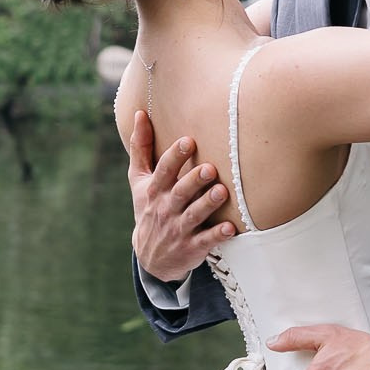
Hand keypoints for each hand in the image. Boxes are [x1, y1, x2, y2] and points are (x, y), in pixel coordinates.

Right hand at [126, 107, 234, 282]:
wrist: (150, 256)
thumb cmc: (149, 208)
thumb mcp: (138, 181)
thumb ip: (141, 148)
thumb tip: (140, 113)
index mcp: (155, 190)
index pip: (163, 171)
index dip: (175, 157)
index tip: (188, 141)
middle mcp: (166, 208)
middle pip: (180, 192)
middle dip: (194, 180)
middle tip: (210, 168)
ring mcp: (178, 229)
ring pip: (194, 215)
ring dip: (207, 204)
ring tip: (221, 191)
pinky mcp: (192, 247)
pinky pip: (206, 241)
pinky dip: (217, 235)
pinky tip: (231, 228)